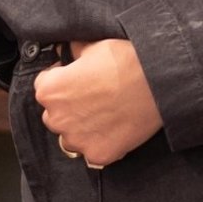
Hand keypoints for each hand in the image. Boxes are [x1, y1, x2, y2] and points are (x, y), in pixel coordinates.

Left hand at [33, 38, 162, 167]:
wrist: (158, 83)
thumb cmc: (124, 61)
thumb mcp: (91, 47)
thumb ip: (73, 52)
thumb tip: (69, 51)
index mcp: (49, 90)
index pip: (44, 87)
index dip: (61, 81)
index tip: (76, 80)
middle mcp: (56, 117)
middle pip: (55, 114)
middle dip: (69, 108)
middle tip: (93, 99)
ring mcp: (77, 139)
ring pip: (70, 138)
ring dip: (81, 130)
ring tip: (104, 117)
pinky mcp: (98, 154)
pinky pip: (92, 153)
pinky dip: (100, 144)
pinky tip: (115, 130)